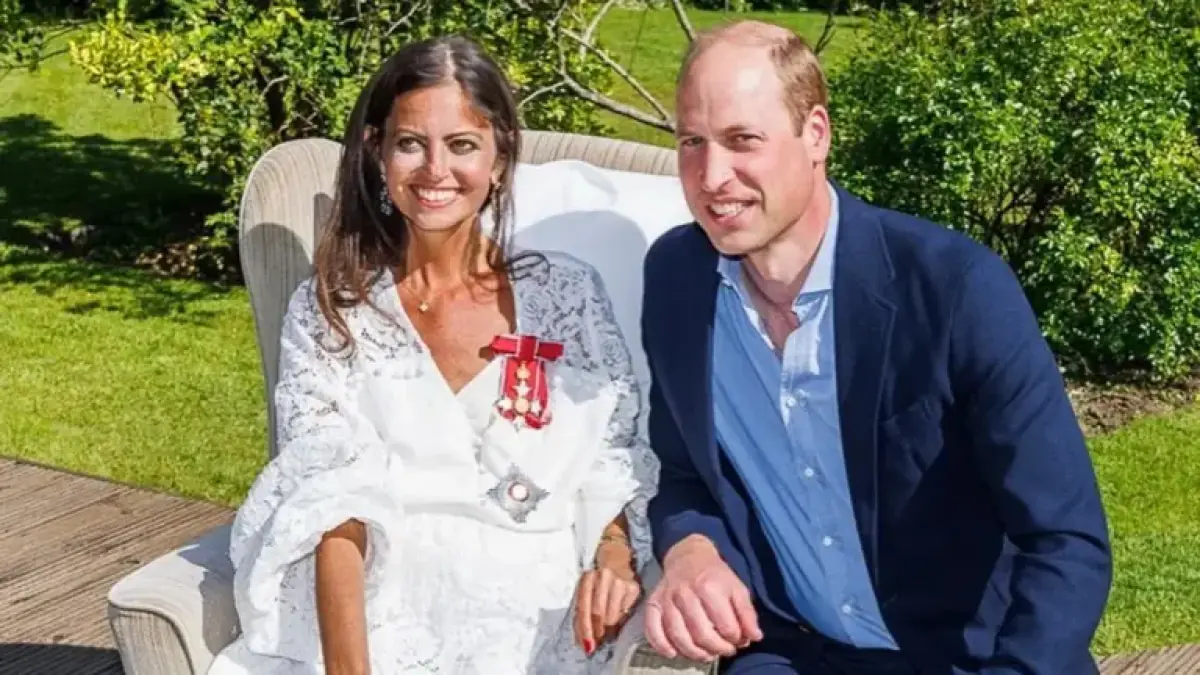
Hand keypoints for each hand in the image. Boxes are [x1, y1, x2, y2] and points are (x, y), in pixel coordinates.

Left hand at [573, 564, 641, 654]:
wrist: (617, 562)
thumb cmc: (597, 584)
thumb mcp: (585, 594)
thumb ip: (581, 615)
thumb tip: (583, 643)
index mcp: (586, 578)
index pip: (584, 607)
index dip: (585, 629)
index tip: (587, 645)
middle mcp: (603, 576)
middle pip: (598, 613)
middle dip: (597, 631)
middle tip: (598, 640)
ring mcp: (620, 580)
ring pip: (612, 615)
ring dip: (608, 627)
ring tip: (607, 627)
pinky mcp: (633, 587)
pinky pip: (625, 612)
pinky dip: (620, 619)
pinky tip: (617, 613)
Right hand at [643, 535, 761, 661]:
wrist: (688, 556)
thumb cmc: (715, 575)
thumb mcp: (737, 588)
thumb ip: (747, 614)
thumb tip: (755, 637)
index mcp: (709, 587)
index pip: (726, 626)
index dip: (735, 640)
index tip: (738, 641)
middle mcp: (686, 593)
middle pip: (701, 634)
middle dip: (717, 649)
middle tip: (725, 651)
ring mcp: (667, 599)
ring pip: (678, 636)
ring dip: (694, 653)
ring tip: (707, 655)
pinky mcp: (653, 603)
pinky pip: (652, 629)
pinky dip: (662, 645)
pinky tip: (674, 653)